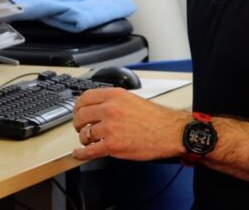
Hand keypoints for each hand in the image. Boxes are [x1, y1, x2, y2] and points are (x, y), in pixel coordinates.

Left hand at [71, 87, 188, 160]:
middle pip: (80, 115)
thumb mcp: (131, 99)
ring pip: (84, 133)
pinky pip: (89, 151)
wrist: (170, 132)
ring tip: (89, 140)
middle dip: (78, 123)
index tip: (77, 111)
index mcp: (114, 96)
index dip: (78, 107)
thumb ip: (113, 101)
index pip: (84, 98)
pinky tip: (78, 153)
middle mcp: (109, 109)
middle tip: (81, 127)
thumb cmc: (155, 118)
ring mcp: (110, 128)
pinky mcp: (112, 145)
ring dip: (84, 138)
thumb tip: (97, 106)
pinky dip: (80, 154)